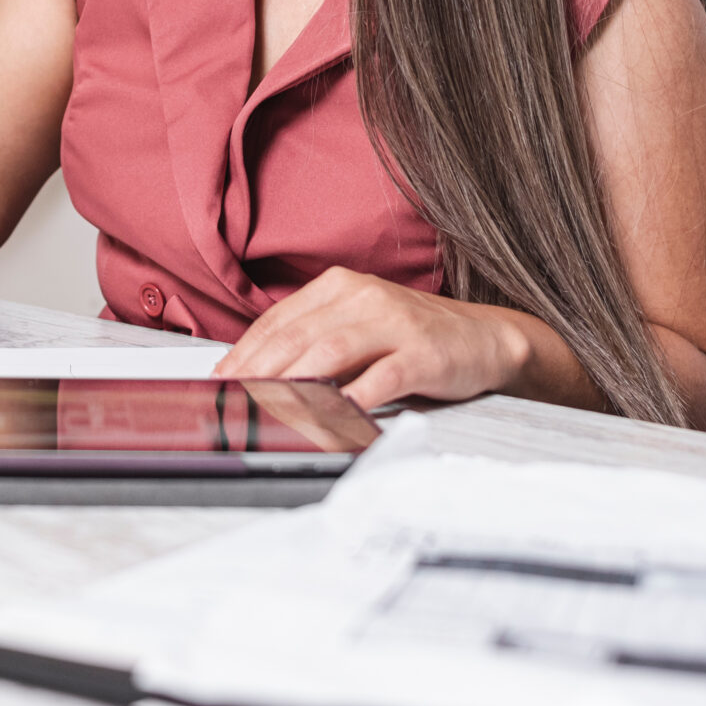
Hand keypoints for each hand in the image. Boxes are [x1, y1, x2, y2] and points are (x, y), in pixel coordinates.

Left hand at [212, 266, 533, 409]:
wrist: (485, 338)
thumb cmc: (412, 337)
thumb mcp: (358, 326)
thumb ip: (313, 341)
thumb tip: (255, 373)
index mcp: (339, 286)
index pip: (278, 321)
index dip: (244, 353)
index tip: (219, 382)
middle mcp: (362, 296)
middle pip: (296, 336)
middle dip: (256, 372)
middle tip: (231, 402)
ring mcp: (393, 322)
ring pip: (329, 353)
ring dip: (292, 384)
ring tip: (265, 410)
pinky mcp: (422, 352)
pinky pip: (379, 378)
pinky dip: (351, 400)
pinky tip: (330, 418)